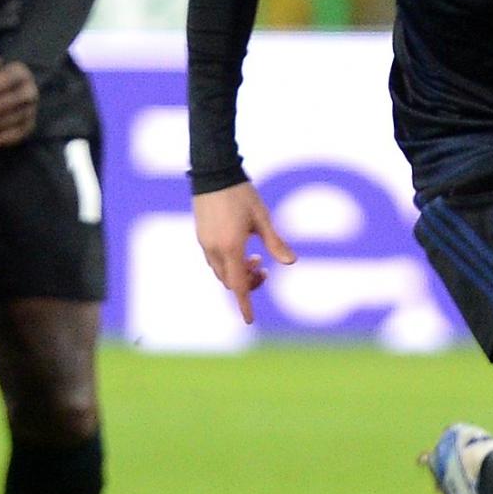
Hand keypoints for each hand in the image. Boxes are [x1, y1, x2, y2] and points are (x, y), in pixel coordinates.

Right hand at [192, 180, 294, 324]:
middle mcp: (215, 249)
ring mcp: (205, 242)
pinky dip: (227, 263)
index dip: (245, 304)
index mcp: (232, 247)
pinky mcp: (201, 235)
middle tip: (264, 270)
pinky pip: (213, 260)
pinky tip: (240, 249)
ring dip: (237, 273)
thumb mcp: (263, 217)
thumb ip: (275, 242)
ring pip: (220, 272)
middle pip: (230, 282)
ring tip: (255, 258)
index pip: (239, 285)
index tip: (249, 321)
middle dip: (247, 283)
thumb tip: (291, 262)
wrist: (213, 173)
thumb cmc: (241, 193)